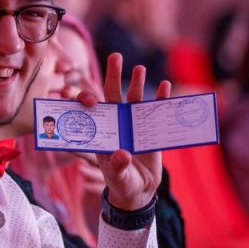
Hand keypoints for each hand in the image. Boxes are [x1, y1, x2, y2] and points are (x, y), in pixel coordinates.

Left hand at [74, 52, 169, 210]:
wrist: (139, 191)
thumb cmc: (122, 184)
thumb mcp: (118, 178)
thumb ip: (117, 167)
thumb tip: (122, 154)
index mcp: (102, 133)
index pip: (90, 110)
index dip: (84, 99)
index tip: (85, 94)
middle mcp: (115, 123)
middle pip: (112, 95)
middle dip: (112, 76)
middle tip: (116, 56)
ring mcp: (132, 124)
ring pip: (133, 99)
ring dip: (136, 83)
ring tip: (139, 68)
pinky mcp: (150, 129)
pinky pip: (154, 110)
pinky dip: (160, 98)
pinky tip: (164, 86)